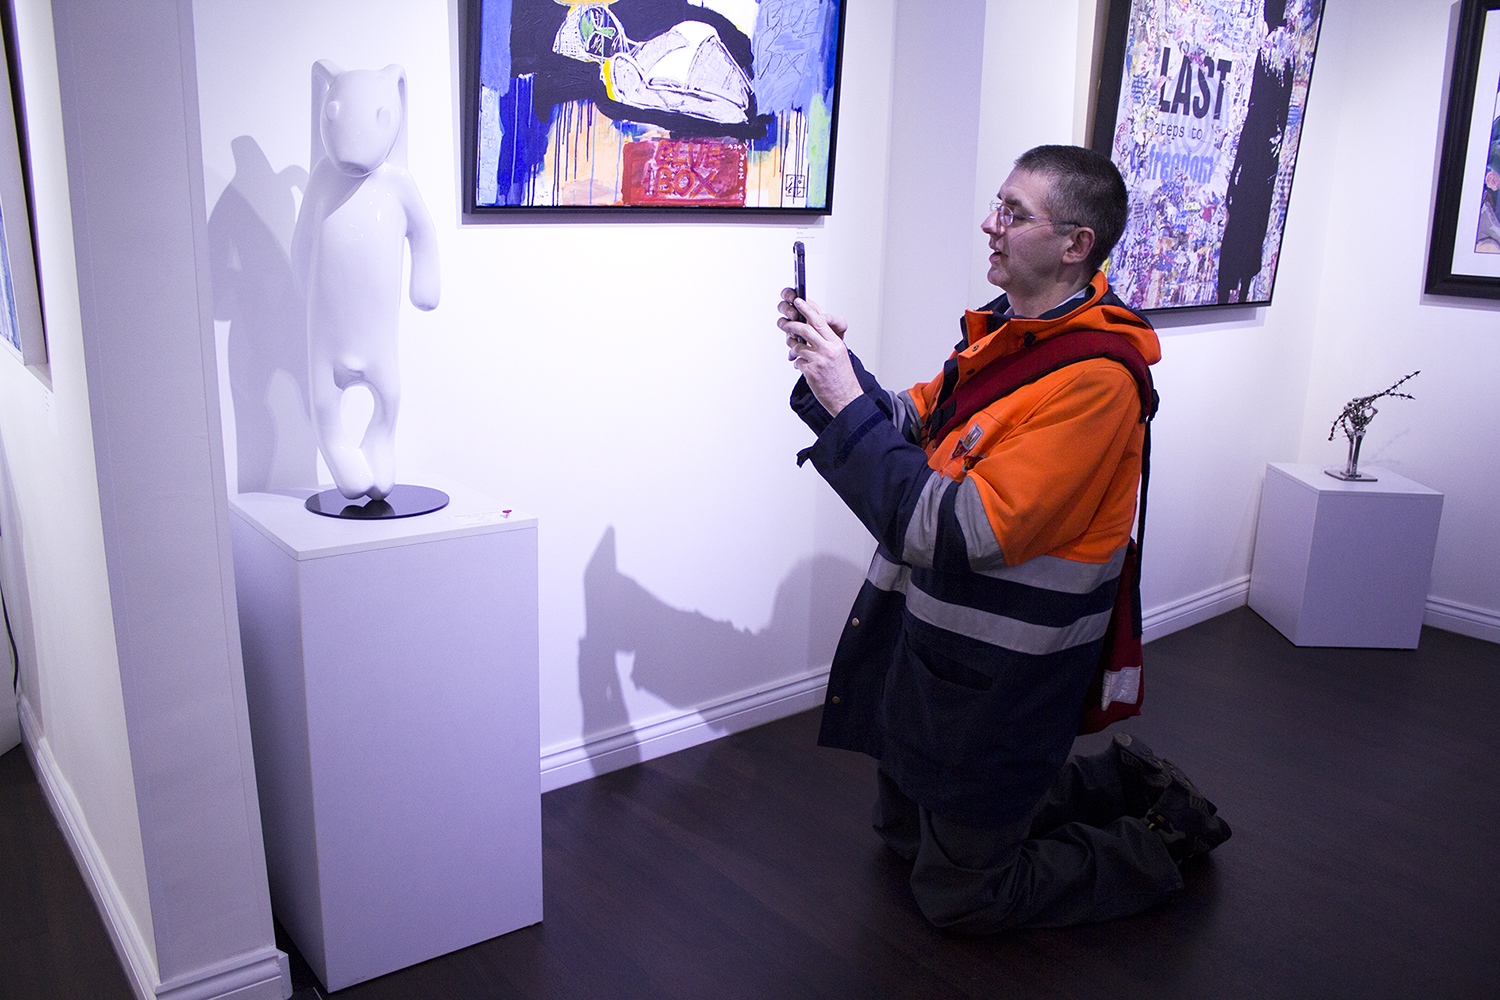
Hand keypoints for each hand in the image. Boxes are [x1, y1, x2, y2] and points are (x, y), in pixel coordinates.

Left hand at [778, 287, 860, 415]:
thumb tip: (810, 332)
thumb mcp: (839, 355)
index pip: (819, 321)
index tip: (798, 301)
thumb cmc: (843, 378)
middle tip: (783, 323)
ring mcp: (819, 360)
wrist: (846, 398)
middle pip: (805, 329)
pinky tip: (800, 365)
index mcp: (836, 343)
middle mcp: (828, 350)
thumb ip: (826, 343)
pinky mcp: (811, 371)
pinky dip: (796, 362)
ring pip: (797, 346)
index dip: (807, 309)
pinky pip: (797, 361)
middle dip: (791, 324)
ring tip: (793, 350)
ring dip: (792, 347)